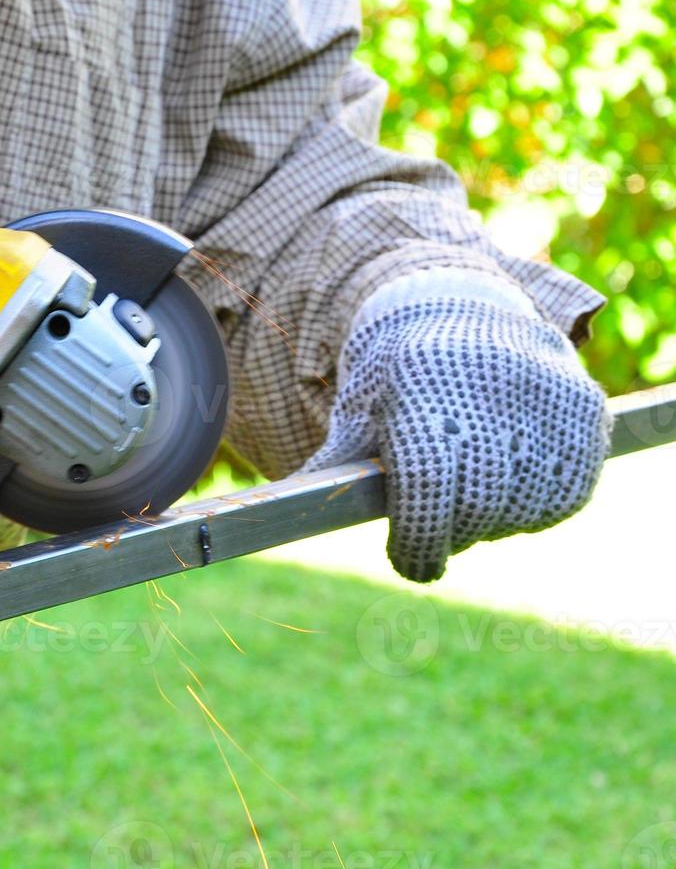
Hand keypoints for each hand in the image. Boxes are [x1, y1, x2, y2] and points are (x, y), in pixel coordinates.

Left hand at [302, 270, 610, 582]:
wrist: (458, 305)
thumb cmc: (394, 373)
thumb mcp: (356, 408)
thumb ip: (332, 464)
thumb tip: (283, 513)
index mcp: (420, 379)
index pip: (426, 485)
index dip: (417, 539)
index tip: (411, 563)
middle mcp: (491, 381)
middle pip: (477, 505)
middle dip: (450, 535)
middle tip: (434, 536)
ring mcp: (546, 394)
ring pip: (523, 508)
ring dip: (492, 524)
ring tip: (468, 496)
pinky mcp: (586, 411)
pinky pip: (564, 495)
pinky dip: (534, 508)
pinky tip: (507, 487)